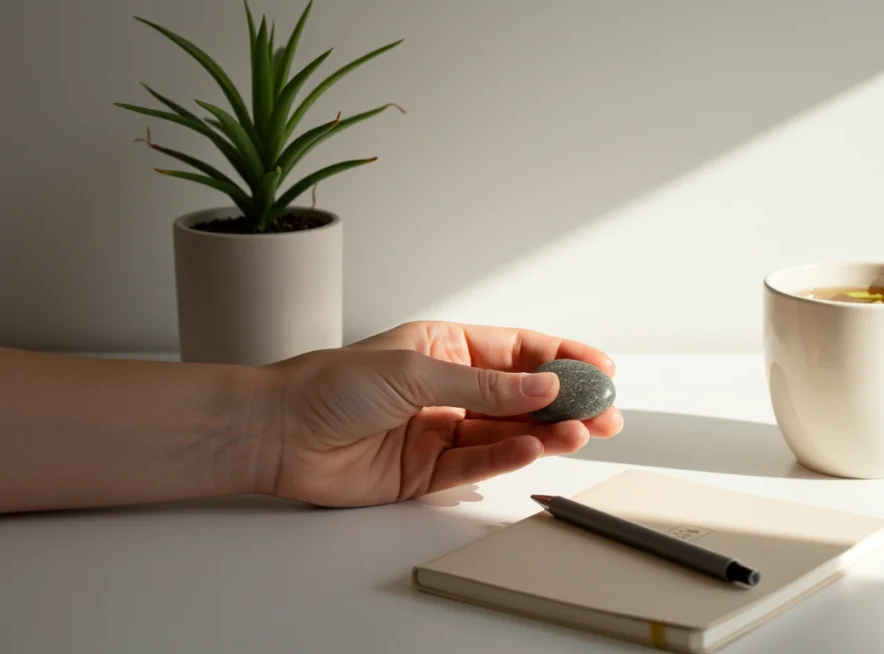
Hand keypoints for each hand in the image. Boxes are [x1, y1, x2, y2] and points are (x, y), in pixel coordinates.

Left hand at [255, 321, 621, 507]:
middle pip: (522, 395)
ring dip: (546, 432)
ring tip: (580, 432)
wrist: (278, 434)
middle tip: (605, 412)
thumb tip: (543, 385)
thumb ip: (484, 384)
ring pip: (508, 430)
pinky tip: (534, 448)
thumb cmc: (329, 386)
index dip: (563, 358)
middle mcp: (449, 388)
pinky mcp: (429, 470)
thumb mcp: (415, 371)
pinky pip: (480, 462)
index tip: (600, 369)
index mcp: (446, 347)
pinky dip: (509, 457)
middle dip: (566, 403)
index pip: (518, 351)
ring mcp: (442, 430)